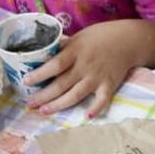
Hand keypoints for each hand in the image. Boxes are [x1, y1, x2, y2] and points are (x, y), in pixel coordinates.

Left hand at [24, 20, 142, 117]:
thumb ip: (63, 48)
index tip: (26, 81)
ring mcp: (97, 77)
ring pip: (75, 95)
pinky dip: (96, 108)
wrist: (128, 40)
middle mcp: (85, 65)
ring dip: (59, 105)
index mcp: (75, 51)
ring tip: (45, 110)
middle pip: (61, 84)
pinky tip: (87, 117)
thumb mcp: (79, 37)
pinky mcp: (109, 85)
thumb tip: (43, 54)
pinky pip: (102, 99)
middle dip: (44, 95)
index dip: (39, 74)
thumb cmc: (100, 36)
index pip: (54, 65)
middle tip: (30, 103)